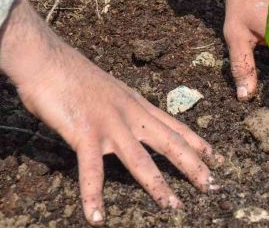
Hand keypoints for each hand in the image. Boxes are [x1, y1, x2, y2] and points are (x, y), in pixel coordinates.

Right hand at [0, 0, 221, 225]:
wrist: (48, 60)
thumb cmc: (74, 75)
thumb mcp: (111, 93)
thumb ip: (123, 111)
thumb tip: (130, 125)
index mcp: (138, 104)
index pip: (176, 126)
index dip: (198, 143)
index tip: (217, 157)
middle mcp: (131, 115)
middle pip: (170, 143)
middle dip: (194, 166)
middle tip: (213, 186)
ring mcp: (110, 125)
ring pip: (141, 160)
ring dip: (159, 185)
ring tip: (174, 207)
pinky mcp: (85, 134)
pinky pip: (92, 170)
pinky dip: (93, 196)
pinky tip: (97, 218)